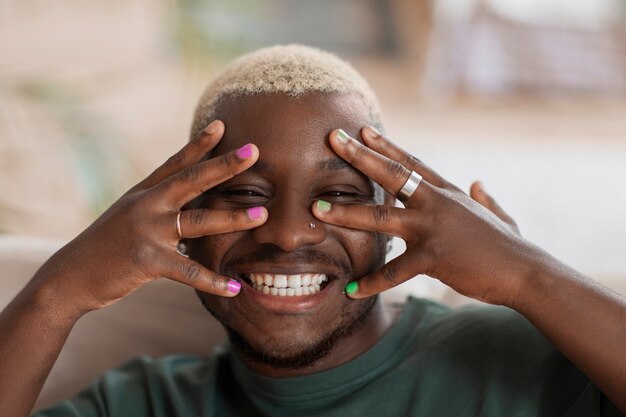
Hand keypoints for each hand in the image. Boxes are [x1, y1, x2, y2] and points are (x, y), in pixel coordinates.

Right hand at [30, 120, 267, 315]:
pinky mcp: (147, 261)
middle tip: (254, 151)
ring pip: (199, 222)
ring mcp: (147, 232)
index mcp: (144, 193)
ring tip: (262, 215)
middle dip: (225, 165)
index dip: (199, 144)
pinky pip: (189, 271)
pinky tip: (235, 287)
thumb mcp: (127, 215)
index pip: (176, 163)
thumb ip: (155, 203)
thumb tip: (186, 196)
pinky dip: (213, 281)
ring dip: (233, 218)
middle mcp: (147, 206)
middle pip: (192, 180)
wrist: (69, 276)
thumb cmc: (104, 246)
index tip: (221, 125)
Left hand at [313, 126, 536, 305]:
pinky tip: (352, 289)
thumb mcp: (495, 214)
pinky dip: (373, 282)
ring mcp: (433, 228)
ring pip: (381, 218)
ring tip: (318, 210)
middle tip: (333, 139)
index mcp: (447, 192)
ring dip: (347, 213)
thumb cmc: (507, 246)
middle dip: (360, 156)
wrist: (524, 271)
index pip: (411, 163)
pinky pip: (395, 271)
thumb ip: (485, 197)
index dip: (386, 145)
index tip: (363, 130)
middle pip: (392, 174)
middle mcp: (436, 203)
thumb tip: (479, 183)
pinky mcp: (434, 257)